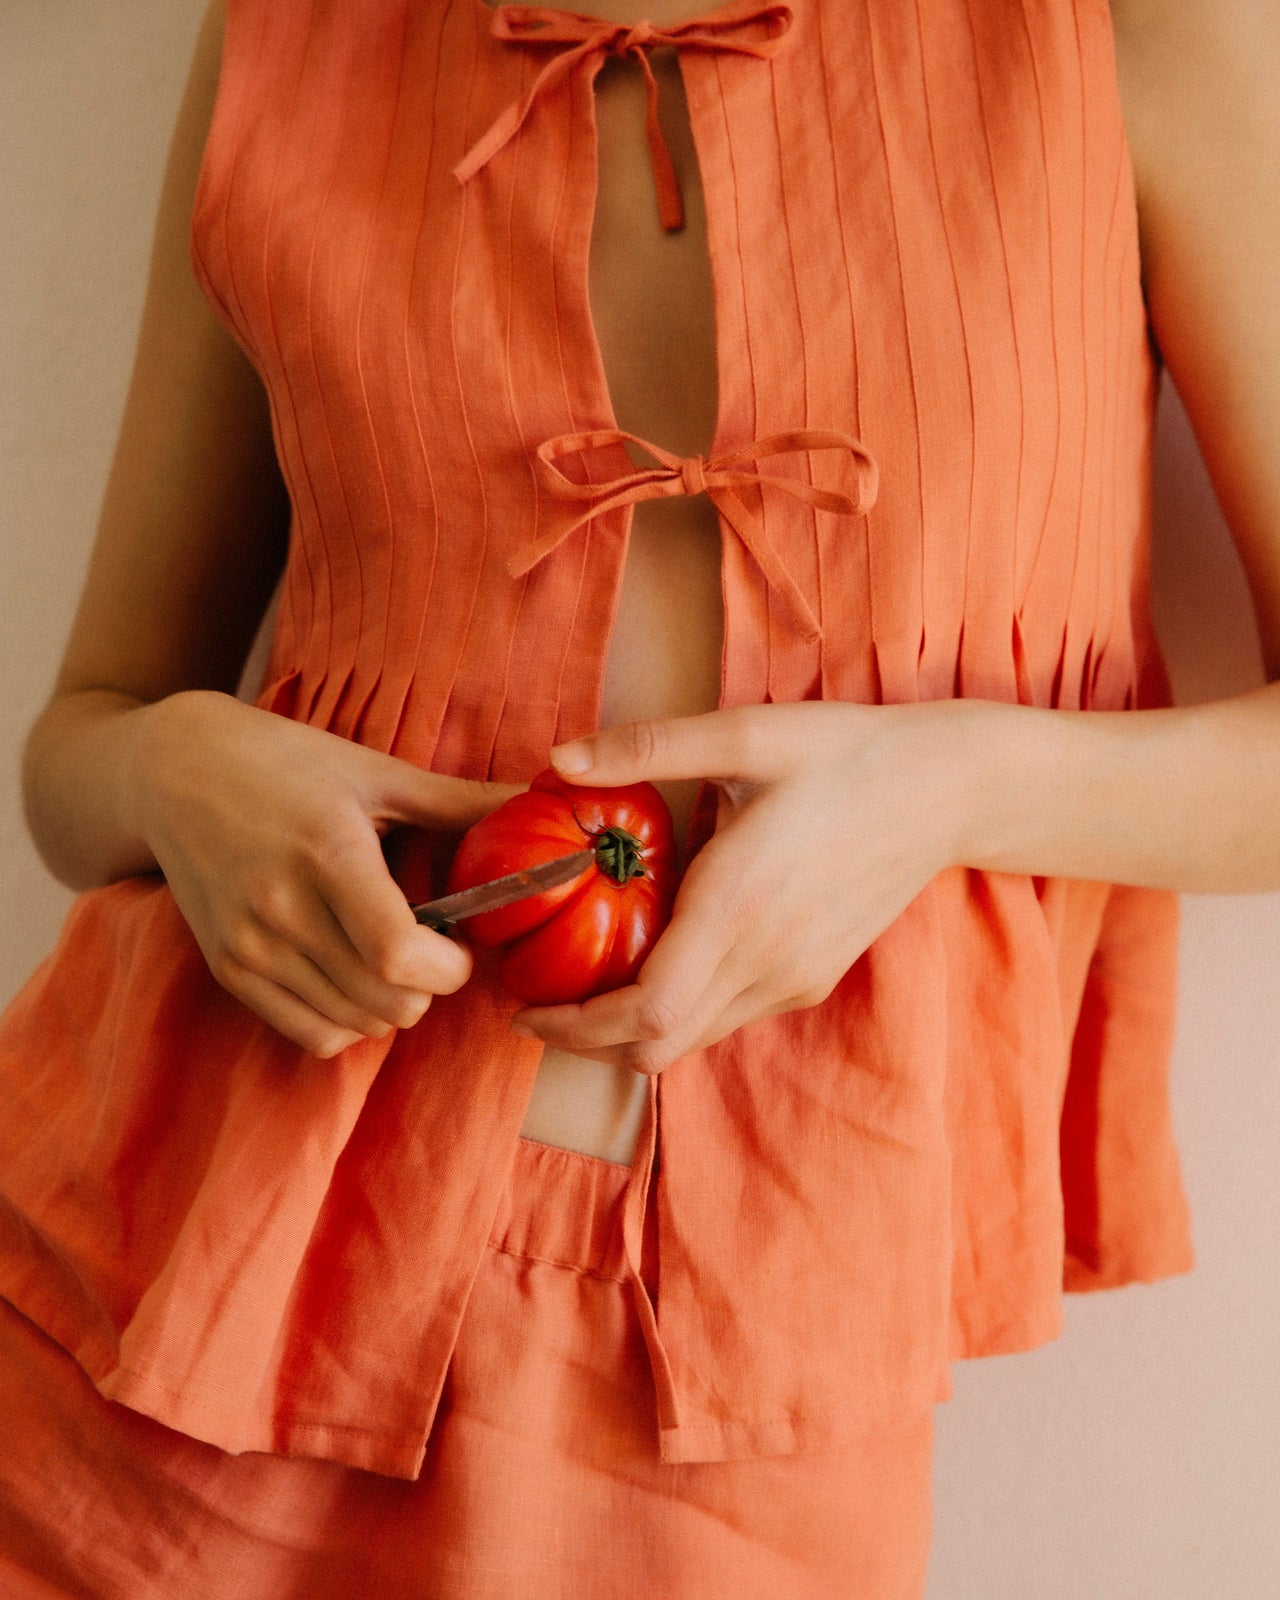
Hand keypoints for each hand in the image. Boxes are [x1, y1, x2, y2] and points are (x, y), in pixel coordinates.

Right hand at [132, 690, 523, 1056]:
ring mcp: (248, 945)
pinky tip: (352, 979)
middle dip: (428, 990)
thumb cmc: (287, 762)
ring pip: (351, 1024)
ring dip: (391, 1008)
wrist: (175, 771)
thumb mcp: (376, 771)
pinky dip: (347, 1023)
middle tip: (433, 953)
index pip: (396, 955)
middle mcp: (281, 908)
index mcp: (327, 852)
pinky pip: (309, 1034)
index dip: (447, 970)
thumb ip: (460, 800)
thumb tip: (537, 798)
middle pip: (383, 1001)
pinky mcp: (227, 969)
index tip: (459, 949)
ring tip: (393, 960)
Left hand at [508, 700, 978, 1072]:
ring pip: (692, 1042)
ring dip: (630, 1031)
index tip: (525, 1008)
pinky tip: (655, 964)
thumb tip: (559, 759)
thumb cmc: (845, 753)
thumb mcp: (748, 734)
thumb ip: (648, 746)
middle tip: (537, 1006)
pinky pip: (726, 1019)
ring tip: (583, 987)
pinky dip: (677, 1014)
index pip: (646, 1013)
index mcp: (739, 905)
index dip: (576, 1026)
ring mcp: (794, 978)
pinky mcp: (812, 979)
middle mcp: (767, 960)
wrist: (947, 789)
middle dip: (586, 1040)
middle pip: (657, 1046)